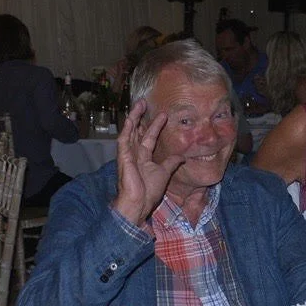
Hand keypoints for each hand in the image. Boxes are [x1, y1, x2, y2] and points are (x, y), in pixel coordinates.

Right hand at [111, 99, 183, 223]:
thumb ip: (172, 163)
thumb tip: (183, 156)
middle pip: (137, 131)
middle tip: (144, 102)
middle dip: (140, 117)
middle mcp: (134, 154)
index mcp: (143, 158)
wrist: (138, 204)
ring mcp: (127, 155)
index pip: (149, 137)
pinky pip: (123, 140)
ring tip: (139, 104)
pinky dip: (126, 129)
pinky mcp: (123, 157)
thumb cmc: (148, 192)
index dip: (155, 126)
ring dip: (133, 117)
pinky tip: (130, 119)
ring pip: (129, 131)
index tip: (163, 115)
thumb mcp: (164, 173)